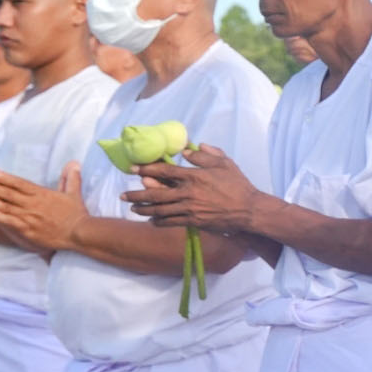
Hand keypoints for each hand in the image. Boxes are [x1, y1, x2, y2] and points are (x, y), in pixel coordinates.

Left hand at [0, 162, 87, 253]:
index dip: (4, 177)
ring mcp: (29, 217)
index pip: (19, 183)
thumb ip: (70, 178)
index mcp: (42, 194)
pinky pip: (9, 221)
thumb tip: (74, 163)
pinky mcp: (28, 229)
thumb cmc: (76, 214)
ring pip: (6, 207)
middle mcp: (33, 204)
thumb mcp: (74, 194)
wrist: (80, 233)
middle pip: (8, 194)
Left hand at [127, 144, 263, 232]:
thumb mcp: (225, 164)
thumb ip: (206, 155)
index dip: (147, 169)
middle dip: (136, 194)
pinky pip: (171, 222)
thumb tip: (189, 149)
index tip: (133, 169)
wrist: (249, 210)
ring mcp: (190, 208)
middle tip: (123, 195)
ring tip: (133, 208)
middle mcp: (188, 192)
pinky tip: (152, 220)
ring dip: (143, 209)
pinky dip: (159, 221)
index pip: (165, 170)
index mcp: (195, 176)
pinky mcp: (193, 221)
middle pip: (155, 193)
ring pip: (160, 210)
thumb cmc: (238, 184)